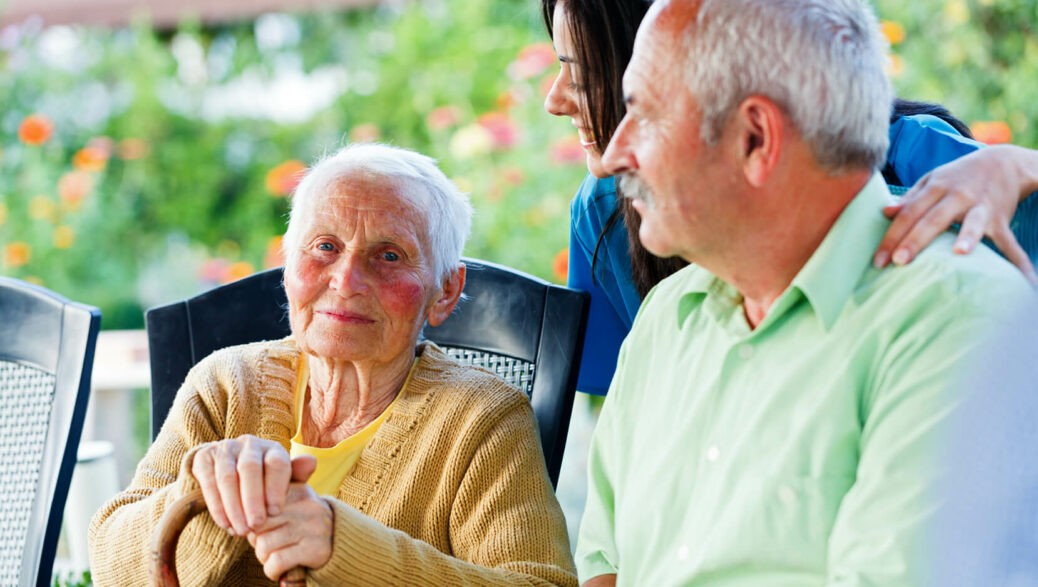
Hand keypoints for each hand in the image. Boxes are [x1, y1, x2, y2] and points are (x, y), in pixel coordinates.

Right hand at [190, 435, 308, 535]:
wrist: (232, 472)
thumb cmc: (265, 482)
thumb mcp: (284, 481)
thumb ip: (298, 475)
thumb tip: (311, 462)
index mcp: (272, 448)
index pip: (276, 462)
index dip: (276, 488)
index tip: (275, 512)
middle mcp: (249, 443)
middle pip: (250, 468)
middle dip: (253, 499)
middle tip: (256, 525)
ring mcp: (225, 448)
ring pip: (227, 476)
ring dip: (233, 506)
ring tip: (240, 530)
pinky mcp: (204, 457)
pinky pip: (208, 481)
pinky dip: (216, 505)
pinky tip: (225, 523)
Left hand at [247, 472, 332, 579]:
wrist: (340, 543)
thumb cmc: (303, 521)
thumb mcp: (293, 501)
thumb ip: (270, 493)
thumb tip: (236, 505)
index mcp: (298, 490)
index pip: (258, 502)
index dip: (252, 520)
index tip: (257, 527)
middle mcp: (308, 505)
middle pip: (257, 524)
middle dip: (255, 538)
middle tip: (265, 543)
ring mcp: (312, 527)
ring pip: (264, 545)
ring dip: (263, 557)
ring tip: (274, 555)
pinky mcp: (315, 550)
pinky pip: (277, 562)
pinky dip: (272, 570)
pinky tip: (278, 568)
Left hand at [873, 145, 1037, 283]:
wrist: (1004, 162)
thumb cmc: (959, 176)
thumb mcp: (932, 180)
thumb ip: (909, 198)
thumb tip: (885, 212)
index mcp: (936, 188)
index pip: (909, 213)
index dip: (892, 236)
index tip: (878, 259)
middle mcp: (958, 196)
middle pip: (933, 219)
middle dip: (915, 241)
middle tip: (898, 262)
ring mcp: (981, 207)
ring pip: (972, 223)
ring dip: (967, 237)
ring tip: (959, 254)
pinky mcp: (1001, 218)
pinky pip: (1009, 242)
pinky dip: (1018, 260)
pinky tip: (1026, 280)